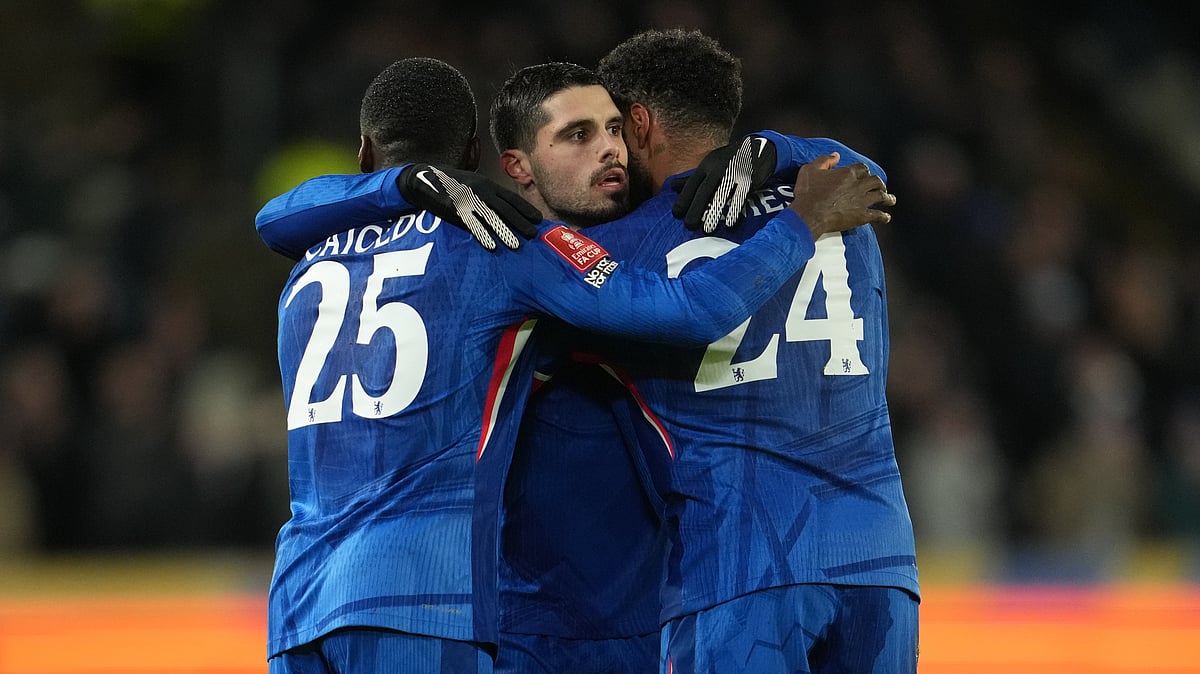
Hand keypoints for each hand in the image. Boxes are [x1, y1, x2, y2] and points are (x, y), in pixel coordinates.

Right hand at [396, 164, 541, 249]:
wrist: (425, 178)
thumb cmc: (452, 184)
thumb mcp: (473, 184)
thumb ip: (489, 194)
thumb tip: (505, 209)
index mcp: (487, 184)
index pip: (511, 198)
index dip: (525, 209)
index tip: (538, 219)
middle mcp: (481, 191)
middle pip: (505, 209)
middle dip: (520, 222)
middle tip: (533, 234)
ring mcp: (468, 200)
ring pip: (491, 218)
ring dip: (505, 232)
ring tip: (517, 245)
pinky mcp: (455, 209)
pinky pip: (471, 225)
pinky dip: (482, 235)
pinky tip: (491, 246)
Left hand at [672, 134, 777, 232]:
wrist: (759, 147)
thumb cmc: (729, 160)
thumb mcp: (709, 164)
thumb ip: (692, 178)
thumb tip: (672, 187)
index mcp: (707, 165)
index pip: (692, 183)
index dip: (683, 198)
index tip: (676, 214)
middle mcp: (719, 168)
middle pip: (705, 190)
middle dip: (696, 208)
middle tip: (689, 225)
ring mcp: (735, 173)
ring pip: (722, 195)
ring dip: (714, 212)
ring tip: (707, 230)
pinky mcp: (749, 180)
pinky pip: (740, 197)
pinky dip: (734, 210)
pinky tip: (729, 223)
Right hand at [789, 152, 894, 238]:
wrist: (808, 214)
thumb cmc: (808, 193)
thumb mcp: (810, 170)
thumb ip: (824, 160)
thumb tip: (836, 155)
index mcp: (847, 173)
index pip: (862, 168)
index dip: (864, 171)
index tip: (864, 174)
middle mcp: (858, 185)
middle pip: (876, 181)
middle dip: (879, 184)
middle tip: (880, 187)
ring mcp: (862, 201)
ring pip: (881, 196)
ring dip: (887, 198)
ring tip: (890, 200)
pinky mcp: (862, 216)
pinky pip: (878, 215)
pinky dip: (883, 216)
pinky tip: (886, 217)